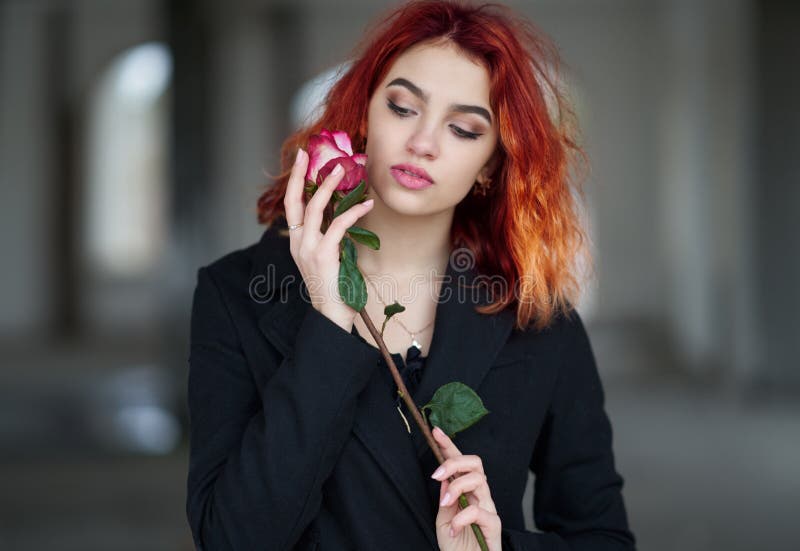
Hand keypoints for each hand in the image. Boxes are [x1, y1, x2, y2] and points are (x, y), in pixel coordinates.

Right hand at [283, 148, 374, 329]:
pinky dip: (353, 212)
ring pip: (314, 209)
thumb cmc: (335, 288)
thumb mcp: (328, 258)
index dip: (294, 181)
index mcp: (296, 242)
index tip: (300, 159)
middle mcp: (298, 243)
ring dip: (328, 186)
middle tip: (309, 153)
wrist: (332, 317)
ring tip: (342, 171)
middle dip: (300, 175)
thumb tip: (342, 215)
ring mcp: (308, 249)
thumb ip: (329, 238)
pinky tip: (366, 204)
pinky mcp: (323, 255)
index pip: (291, 206)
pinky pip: (337, 226)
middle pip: (294, 201)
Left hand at [431, 426, 502, 550]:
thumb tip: (444, 480)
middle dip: (454, 462)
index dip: (449, 446)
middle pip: (475, 464)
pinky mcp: (494, 525)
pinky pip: (479, 511)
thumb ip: (445, 500)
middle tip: (437, 474)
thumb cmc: (457, 547)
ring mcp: (488, 509)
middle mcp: (479, 496)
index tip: (436, 431)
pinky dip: (462, 518)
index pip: (460, 463)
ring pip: (479, 481)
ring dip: (457, 487)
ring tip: (445, 503)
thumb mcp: (443, 521)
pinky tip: (455, 530)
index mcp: (466, 492)